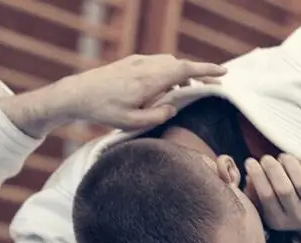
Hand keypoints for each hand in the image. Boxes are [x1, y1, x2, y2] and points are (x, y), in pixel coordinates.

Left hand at [0, 54, 225, 137]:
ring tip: (185, 93)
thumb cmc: (105, 111)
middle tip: (210, 87)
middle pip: (179, 66)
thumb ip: (157, 116)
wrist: (78, 94)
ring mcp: (138, 62)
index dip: (206, 71)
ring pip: (168, 64)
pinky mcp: (131, 63)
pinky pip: (157, 65)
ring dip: (180, 76)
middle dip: (197, 75)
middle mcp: (146, 66)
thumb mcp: (133, 122)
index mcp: (150, 80)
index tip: (223, 73)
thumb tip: (173, 109)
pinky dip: (167, 74)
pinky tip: (164, 89)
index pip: (185, 70)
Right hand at [245, 154, 300, 232]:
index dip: (257, 176)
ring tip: (281, 158)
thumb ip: (255, 195)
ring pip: (300, 180)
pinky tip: (297, 158)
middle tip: (265, 158)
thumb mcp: (267, 211)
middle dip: (271, 168)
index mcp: (279, 221)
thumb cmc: (286, 211)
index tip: (250, 162)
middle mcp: (297, 216)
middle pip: (284, 189)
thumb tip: (249, 176)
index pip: (267, 196)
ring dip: (288, 163)